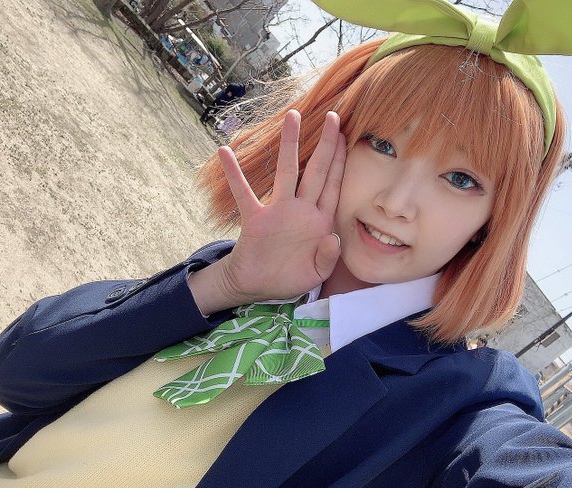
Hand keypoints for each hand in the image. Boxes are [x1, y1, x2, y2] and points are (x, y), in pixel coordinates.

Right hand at [191, 110, 345, 312]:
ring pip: (286, 172)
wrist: (257, 287)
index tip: (346, 135)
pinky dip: (234, 174)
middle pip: (316, 171)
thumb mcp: (315, 274)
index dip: (341, 161)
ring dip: (289, 144)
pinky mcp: (255, 219)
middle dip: (326, 144)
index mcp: (319, 221)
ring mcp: (277, 211)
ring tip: (291, 116)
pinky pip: (243, 193)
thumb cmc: (289, 277)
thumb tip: (333, 238)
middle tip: (333, 115)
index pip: (333, 185)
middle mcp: (301, 209)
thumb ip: (328, 257)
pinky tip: (225, 152)